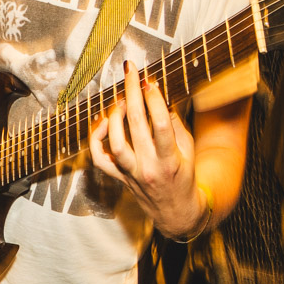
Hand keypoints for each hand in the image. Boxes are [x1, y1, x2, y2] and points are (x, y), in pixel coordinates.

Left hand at [89, 61, 204, 233]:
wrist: (175, 210)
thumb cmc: (184, 175)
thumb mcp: (187, 150)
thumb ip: (174, 124)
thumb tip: (158, 95)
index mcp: (170, 160)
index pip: (161, 125)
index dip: (154, 100)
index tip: (149, 80)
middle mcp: (148, 167)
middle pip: (136, 125)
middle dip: (132, 94)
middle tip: (130, 72)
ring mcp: (130, 173)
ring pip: (115, 143)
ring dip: (114, 118)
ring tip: (120, 100)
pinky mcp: (118, 177)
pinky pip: (99, 158)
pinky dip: (96, 139)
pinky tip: (103, 123)